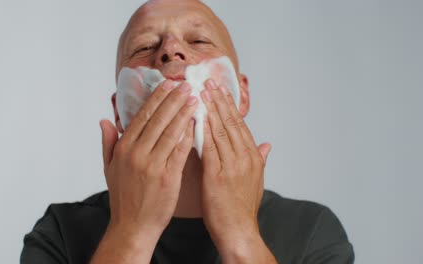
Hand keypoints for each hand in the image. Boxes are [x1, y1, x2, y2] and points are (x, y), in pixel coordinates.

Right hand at [99, 80, 197, 240]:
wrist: (132, 226)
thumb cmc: (123, 197)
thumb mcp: (109, 168)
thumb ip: (108, 142)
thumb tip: (105, 120)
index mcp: (123, 148)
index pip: (142, 116)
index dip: (157, 98)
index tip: (168, 84)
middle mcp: (137, 153)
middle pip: (158, 119)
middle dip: (173, 99)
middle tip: (186, 85)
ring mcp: (152, 165)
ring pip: (171, 131)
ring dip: (184, 113)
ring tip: (195, 98)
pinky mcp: (168, 177)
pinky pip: (181, 150)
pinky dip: (189, 135)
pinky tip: (197, 123)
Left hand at [200, 79, 272, 258]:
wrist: (239, 231)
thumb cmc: (242, 208)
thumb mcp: (257, 181)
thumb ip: (261, 160)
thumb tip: (267, 145)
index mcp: (253, 157)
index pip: (240, 124)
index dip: (230, 105)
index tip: (221, 89)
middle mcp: (245, 157)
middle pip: (231, 122)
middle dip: (219, 100)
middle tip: (209, 81)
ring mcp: (232, 165)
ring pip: (221, 130)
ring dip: (210, 109)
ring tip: (201, 91)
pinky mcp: (218, 175)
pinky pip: (209, 147)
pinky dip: (203, 129)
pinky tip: (196, 116)